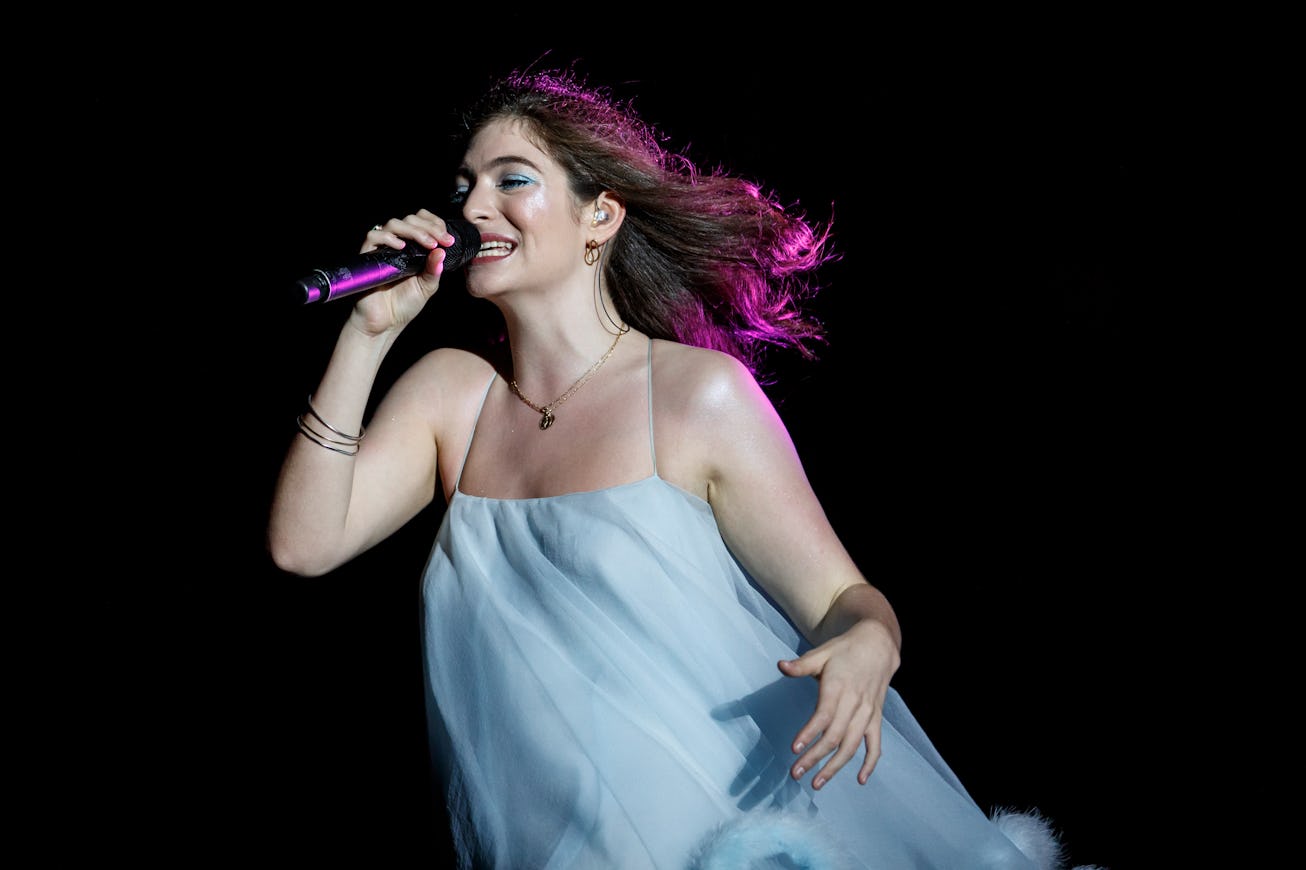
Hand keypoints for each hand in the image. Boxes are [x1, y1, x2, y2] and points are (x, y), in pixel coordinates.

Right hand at [350, 209, 462, 333]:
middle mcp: (397, 244)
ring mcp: (382, 248)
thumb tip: (442, 251)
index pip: (421, 222)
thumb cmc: (404, 304)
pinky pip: (373, 236)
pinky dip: (389, 238)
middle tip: (443, 241)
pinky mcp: (368, 256)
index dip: (435, 224)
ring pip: (394, 223)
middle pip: (410, 219)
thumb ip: (434, 269)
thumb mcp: (427, 286)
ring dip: (414, 230)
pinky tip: (403, 247)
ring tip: (429, 244)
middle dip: (430, 227)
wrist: (385, 323)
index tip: (449, 240)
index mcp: (413, 248)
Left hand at [776, 620, 897, 788]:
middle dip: (815, 757)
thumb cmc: (845, 650)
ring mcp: (868, 713)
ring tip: (817, 783)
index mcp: (839, 687)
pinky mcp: (877, 719)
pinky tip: (860, 780)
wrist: (879, 645)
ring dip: (835, 767)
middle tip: (796, 773)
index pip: (823, 715)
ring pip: (852, 746)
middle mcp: (854, 703)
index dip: (809, 733)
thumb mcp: (822, 652)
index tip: (794, 748)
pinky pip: (876, 745)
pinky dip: (870, 763)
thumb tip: (780, 665)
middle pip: (835, 736)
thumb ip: (802, 665)